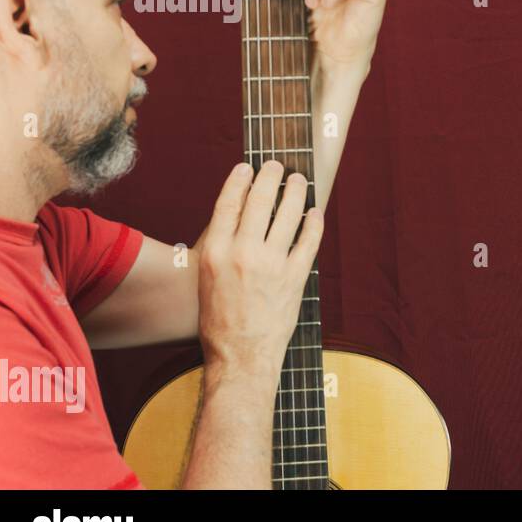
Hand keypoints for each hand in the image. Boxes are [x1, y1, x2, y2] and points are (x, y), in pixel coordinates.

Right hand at [197, 161, 323, 379]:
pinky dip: (314, 223)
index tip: (247, 167)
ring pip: (288, 215)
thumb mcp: (207, 278)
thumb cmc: (220, 319)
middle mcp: (243, 253)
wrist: (241, 355)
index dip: (239, 180)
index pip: (228, 203)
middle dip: (270, 177)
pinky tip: (314, 212)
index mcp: (216, 252)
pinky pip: (309, 240)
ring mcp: (271, 264)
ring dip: (295, 191)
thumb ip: (221, 246)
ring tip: (298, 180)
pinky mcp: (295, 277)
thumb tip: (238, 215)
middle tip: (276, 166)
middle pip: (259, 201)